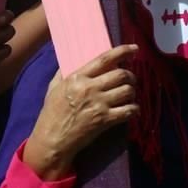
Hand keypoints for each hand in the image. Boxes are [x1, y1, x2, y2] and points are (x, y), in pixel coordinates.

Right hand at [22, 44, 139, 179]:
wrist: (53, 138)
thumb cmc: (52, 112)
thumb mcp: (54, 87)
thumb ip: (64, 72)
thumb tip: (72, 60)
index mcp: (78, 77)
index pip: (104, 59)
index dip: (122, 52)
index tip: (134, 49)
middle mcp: (90, 88)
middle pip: (121, 74)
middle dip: (130, 75)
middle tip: (130, 79)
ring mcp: (99, 104)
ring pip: (128, 91)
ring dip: (132, 92)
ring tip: (129, 94)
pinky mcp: (105, 120)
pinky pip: (129, 110)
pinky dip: (134, 109)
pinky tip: (132, 109)